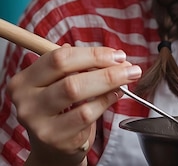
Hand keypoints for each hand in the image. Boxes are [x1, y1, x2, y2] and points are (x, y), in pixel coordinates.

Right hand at [8, 45, 141, 165]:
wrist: (53, 148)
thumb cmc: (61, 108)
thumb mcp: (62, 83)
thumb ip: (81, 67)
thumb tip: (115, 57)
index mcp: (25, 80)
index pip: (59, 57)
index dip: (93, 54)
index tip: (117, 55)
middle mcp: (26, 100)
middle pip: (69, 76)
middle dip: (105, 68)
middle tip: (129, 66)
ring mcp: (38, 121)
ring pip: (76, 93)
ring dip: (109, 82)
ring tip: (127, 78)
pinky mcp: (54, 138)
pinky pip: (86, 114)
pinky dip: (106, 101)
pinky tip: (116, 95)